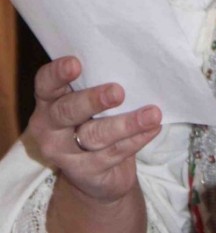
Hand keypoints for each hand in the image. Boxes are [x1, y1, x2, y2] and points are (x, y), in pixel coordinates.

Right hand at [28, 55, 160, 204]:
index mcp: (49, 101)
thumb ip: (97, 82)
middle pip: (67, 112)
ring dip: (126, 124)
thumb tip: (132, 60)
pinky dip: (137, 139)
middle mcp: (49, 128)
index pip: (46, 83)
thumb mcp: (88, 100)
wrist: (95, 172)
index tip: (75, 63)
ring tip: (152, 114)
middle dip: (92, 101)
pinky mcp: (86, 172)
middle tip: (118, 92)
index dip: (57, 73)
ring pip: (95, 136)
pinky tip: (153, 128)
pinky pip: (114, 154)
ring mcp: (65, 153)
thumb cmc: (93, 119)